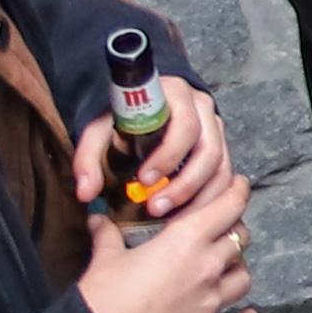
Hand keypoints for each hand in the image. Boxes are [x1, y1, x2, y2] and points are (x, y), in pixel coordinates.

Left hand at [73, 80, 228, 215]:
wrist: (141, 105)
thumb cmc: (122, 117)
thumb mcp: (99, 130)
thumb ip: (88, 159)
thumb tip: (85, 193)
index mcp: (176, 94)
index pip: (185, 126)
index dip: (169, 156)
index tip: (145, 179)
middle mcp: (204, 109)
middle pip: (209, 151)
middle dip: (184, 185)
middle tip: (157, 207)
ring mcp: (217, 128)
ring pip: (222, 169)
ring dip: (200, 198)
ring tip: (172, 218)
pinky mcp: (223, 147)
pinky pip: (226, 178)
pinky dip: (209, 199)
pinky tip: (188, 214)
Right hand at [78, 161, 253, 312]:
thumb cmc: (101, 296)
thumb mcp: (105, 258)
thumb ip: (108, 235)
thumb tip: (98, 219)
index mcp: (184, 242)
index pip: (225, 209)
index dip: (237, 194)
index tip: (240, 185)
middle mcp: (206, 269)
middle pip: (239, 241)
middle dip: (235, 232)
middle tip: (226, 229)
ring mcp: (211, 303)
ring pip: (243, 279)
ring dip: (239, 271)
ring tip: (230, 268)